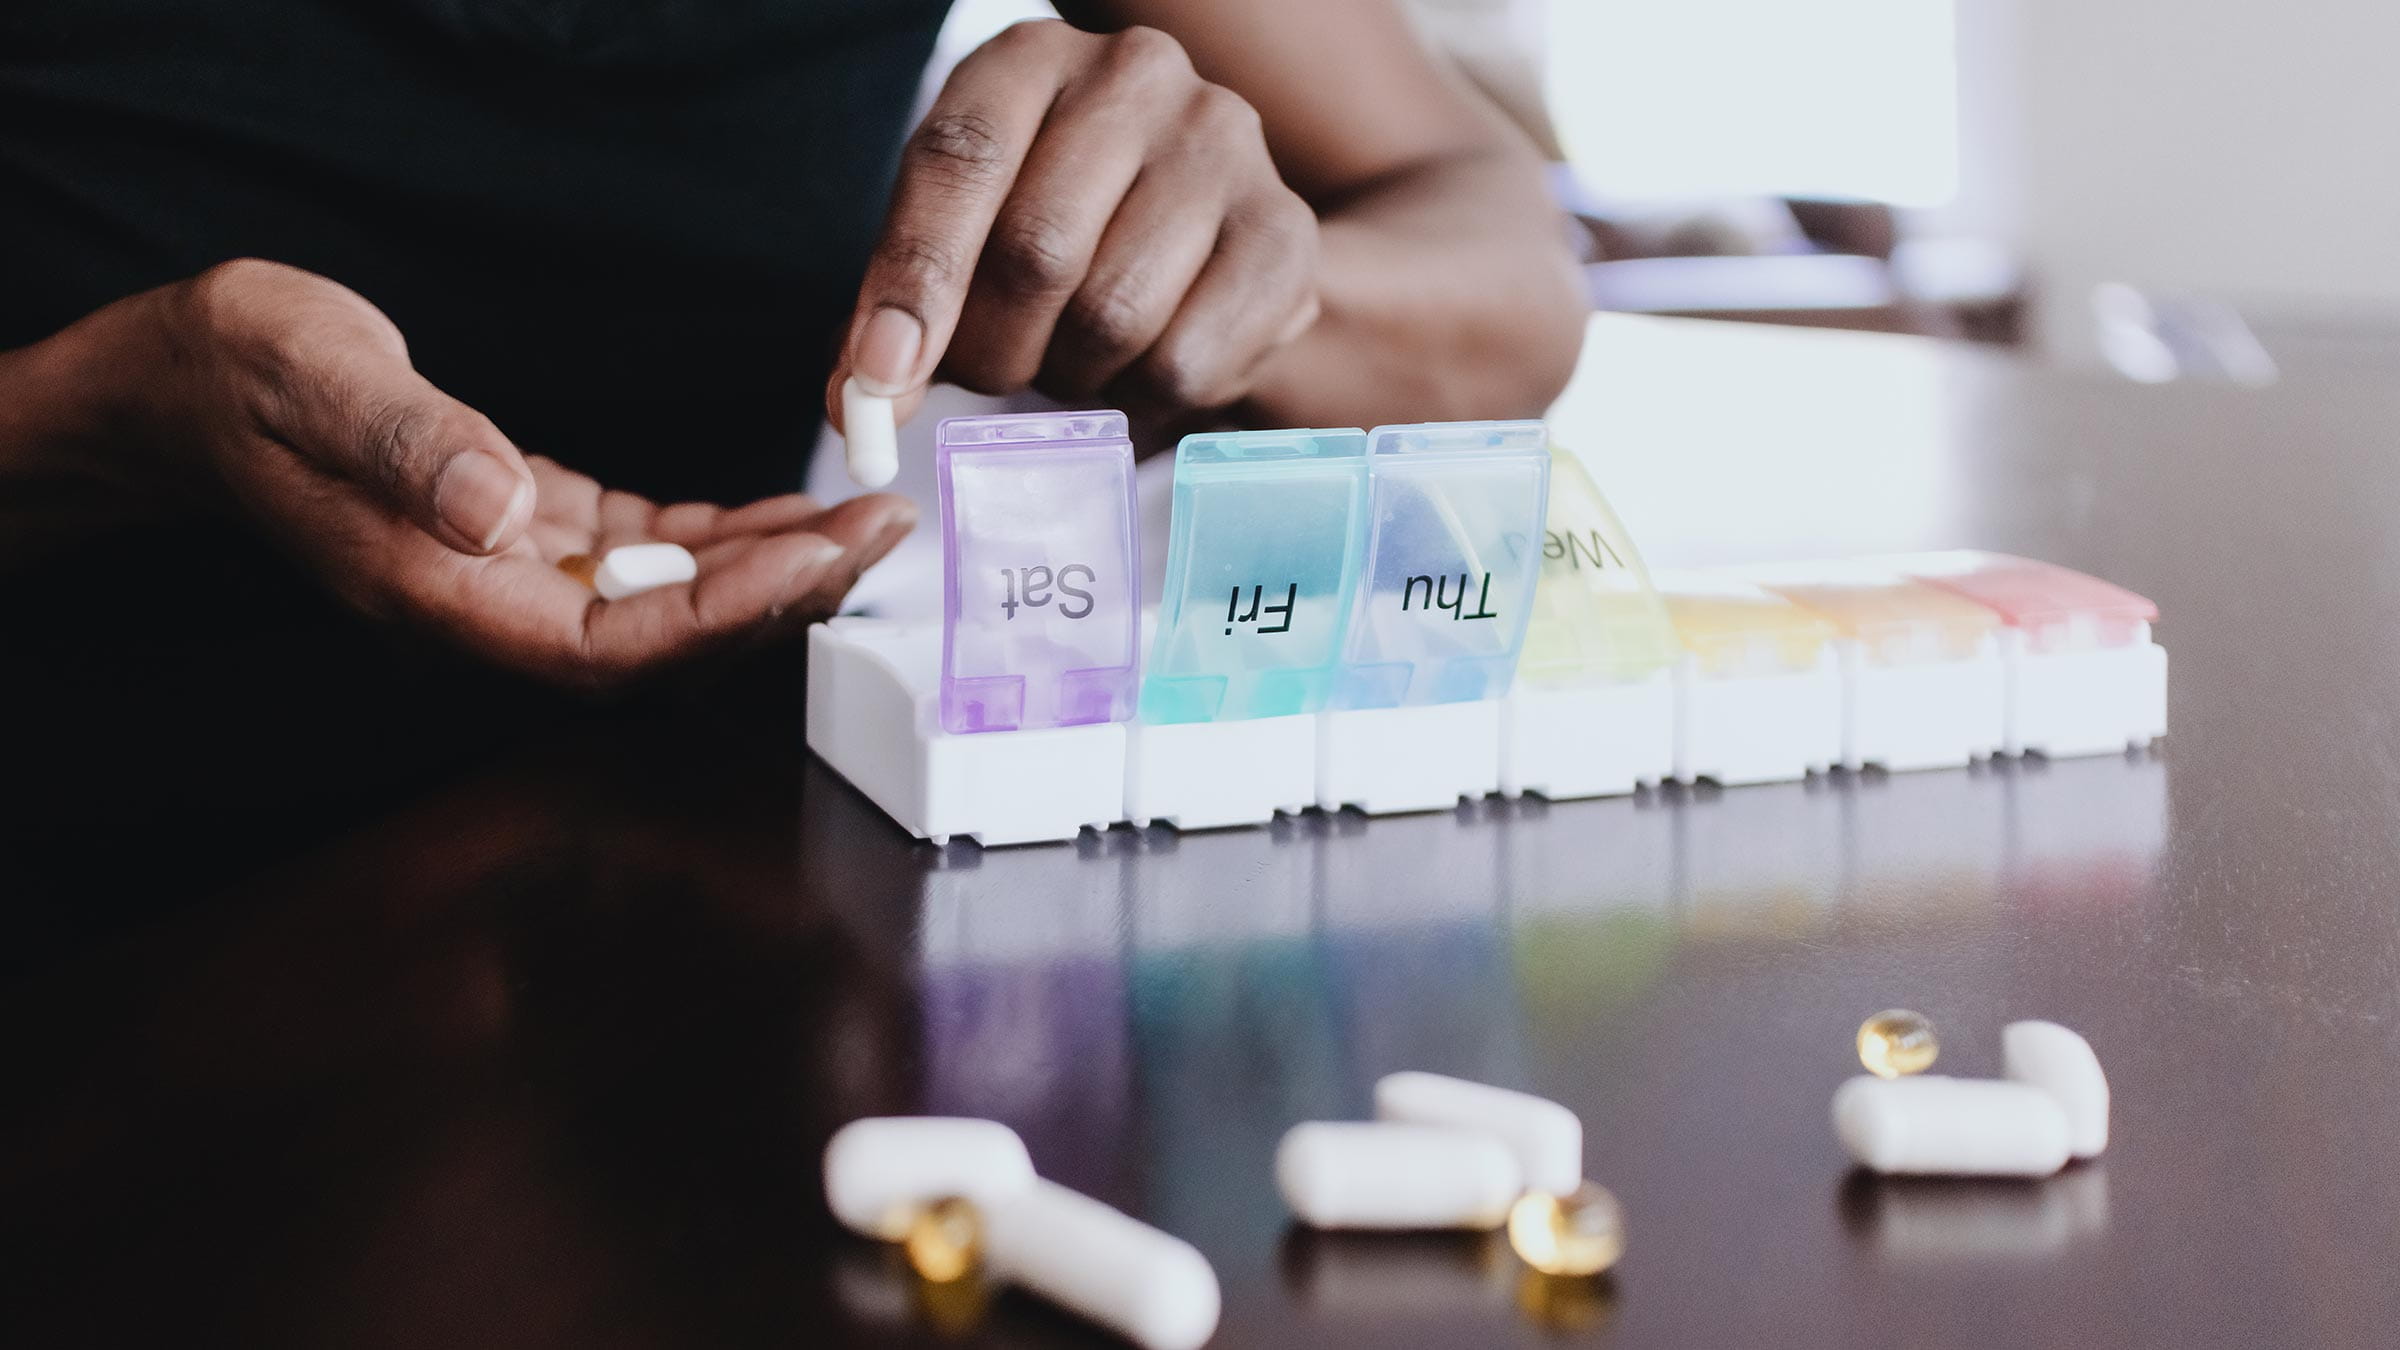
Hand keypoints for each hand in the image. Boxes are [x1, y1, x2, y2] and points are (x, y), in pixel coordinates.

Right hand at [108, 260, 913, 689]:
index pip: (612, 644)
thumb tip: (498, 509)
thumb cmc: (236, 375)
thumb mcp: (308, 377)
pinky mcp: (529, 535)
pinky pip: (647, 557)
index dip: (725, 615)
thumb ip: (404, 446)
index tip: (819, 558)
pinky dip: (723, 537)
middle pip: (665, 641)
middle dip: (782, 594)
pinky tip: (787, 510)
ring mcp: (512, 578)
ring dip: (771, 568)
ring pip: (670, 602)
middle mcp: (487, 607)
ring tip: (865, 520)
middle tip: (881, 532)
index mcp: (440, 594)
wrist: (183, 386)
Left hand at [826, 20, 1318, 430]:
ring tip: (1070, 358)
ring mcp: (1224, 145)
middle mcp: (1136, 75)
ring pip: (1113, 316)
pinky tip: (1135, 372)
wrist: (1209, 229)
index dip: (913, 280)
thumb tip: (856, 406)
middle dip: (993, 351)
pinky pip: (1185, 362)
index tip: (880, 378)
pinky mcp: (1284, 233)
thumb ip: (895, 310)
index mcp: (1030, 58)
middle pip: (1037, 251)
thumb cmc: (1060, 227)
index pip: (959, 160)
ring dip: (1069, 376)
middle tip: (989, 376)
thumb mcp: (961, 237)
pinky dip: (1140, 400)